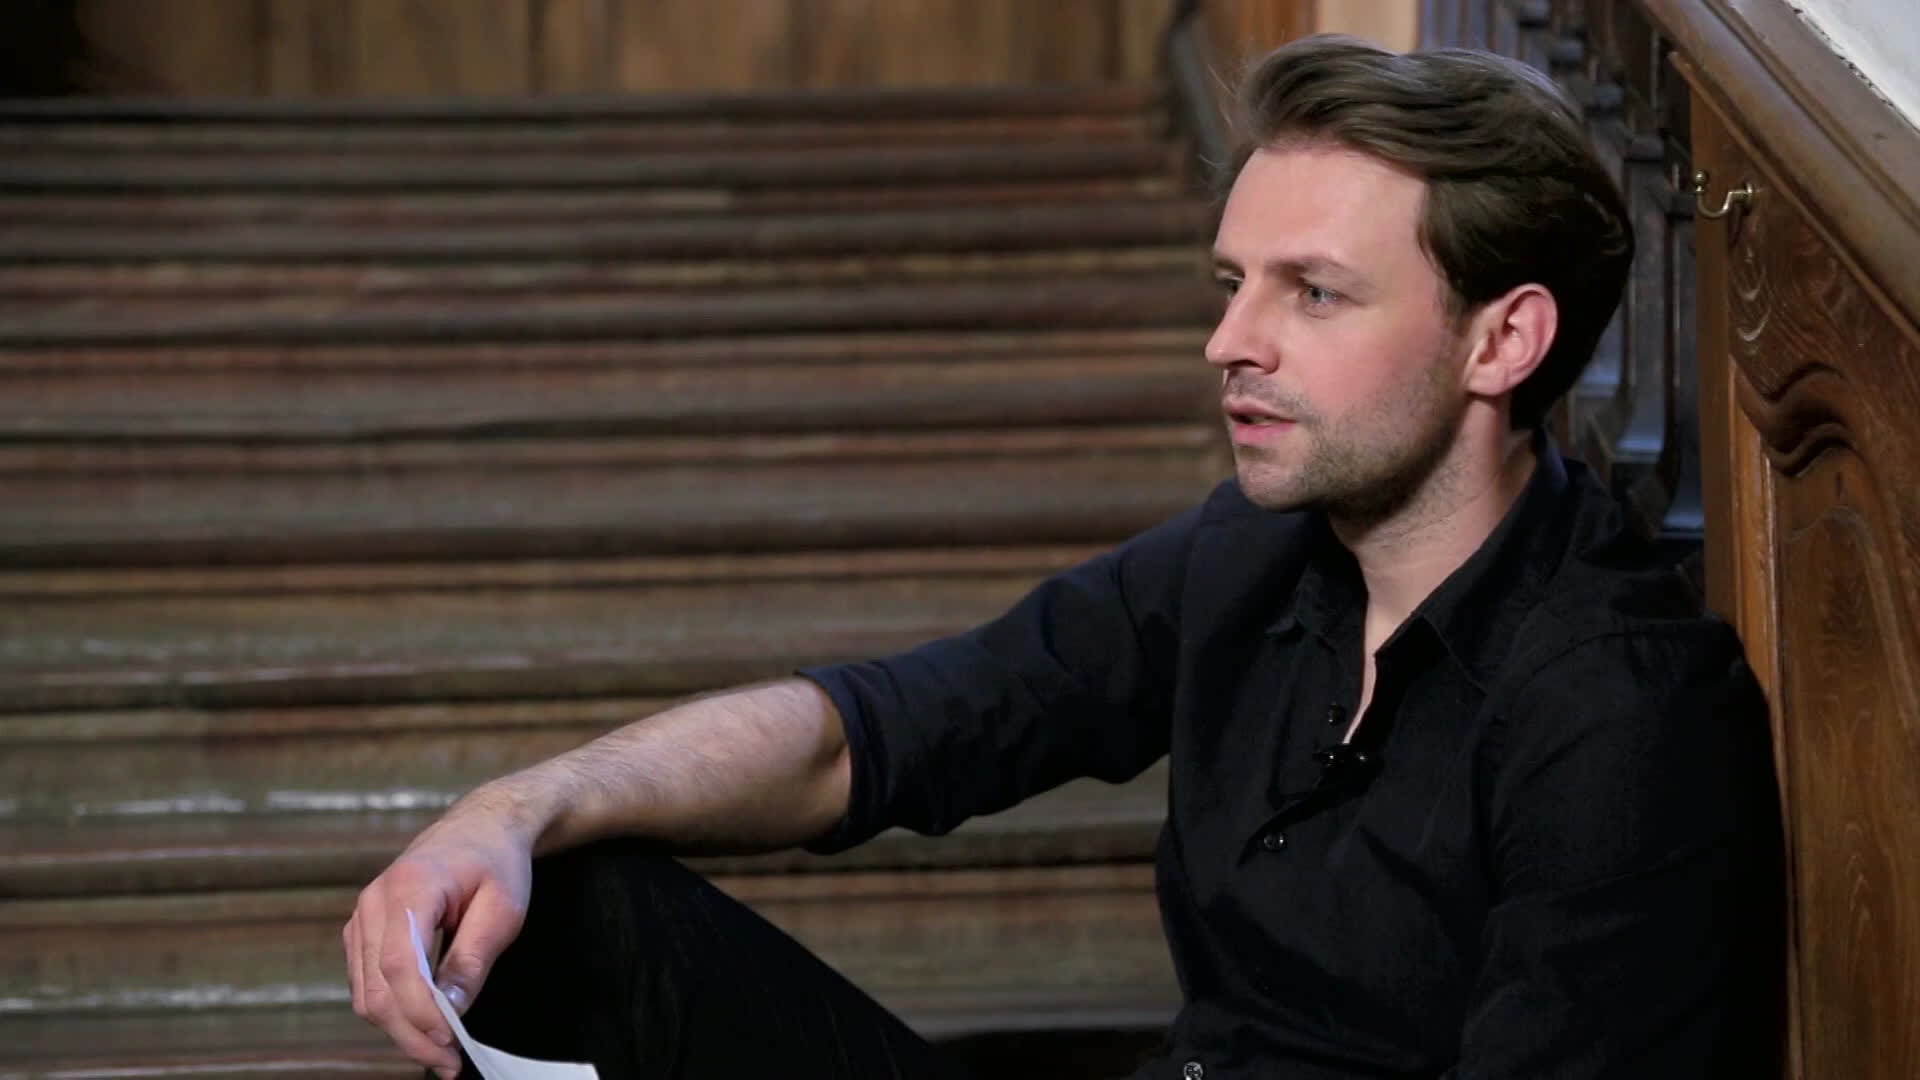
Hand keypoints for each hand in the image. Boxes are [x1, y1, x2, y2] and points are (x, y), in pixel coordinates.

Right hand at [344, 792, 537, 1078]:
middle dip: (411, 1033)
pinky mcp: (363, 931)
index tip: (450, 1042)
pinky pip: (366, 983)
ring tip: (440, 1054)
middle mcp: (374, 901)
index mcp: (409, 886)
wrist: (480, 828)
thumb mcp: (502, 910)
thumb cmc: (496, 863)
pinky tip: (423, 1027)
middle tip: (448, 1063)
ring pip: (366, 992)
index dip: (421, 1010)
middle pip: (377, 987)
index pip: (401, 964)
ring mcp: (362, 916)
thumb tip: (451, 1012)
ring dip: (400, 1029)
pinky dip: (391, 1011)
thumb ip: (472, 959)